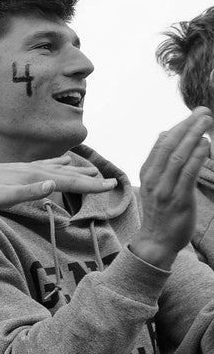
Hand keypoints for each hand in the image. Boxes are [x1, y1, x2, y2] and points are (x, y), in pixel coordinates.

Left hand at [0, 151, 113, 208]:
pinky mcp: (20, 168)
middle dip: (90, 179)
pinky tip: (64, 160)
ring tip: (94, 170)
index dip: (91, 185)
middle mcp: (35, 170)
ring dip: (78, 169)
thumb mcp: (1, 198)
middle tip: (111, 181)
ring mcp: (28, 167)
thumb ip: (28, 193)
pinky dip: (60, 162)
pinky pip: (47, 164)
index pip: (70, 182)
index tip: (110, 186)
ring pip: (60, 167)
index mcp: (35, 178)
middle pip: (69, 174)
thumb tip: (53, 185)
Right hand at [128, 109, 212, 268]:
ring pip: (178, 156)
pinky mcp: (178, 199)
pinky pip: (187, 173)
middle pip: (169, 146)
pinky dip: (197, 156)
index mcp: (147, 173)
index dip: (178, 127)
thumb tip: (163, 134)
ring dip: (193, 136)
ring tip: (206, 122)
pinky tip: (205, 144)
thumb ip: (158, 161)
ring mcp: (165, 189)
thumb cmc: (160, 212)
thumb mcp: (153, 184)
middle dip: (187, 126)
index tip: (192, 115)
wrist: (156, 241)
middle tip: (203, 112)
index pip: (161, 144)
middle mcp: (154, 179)